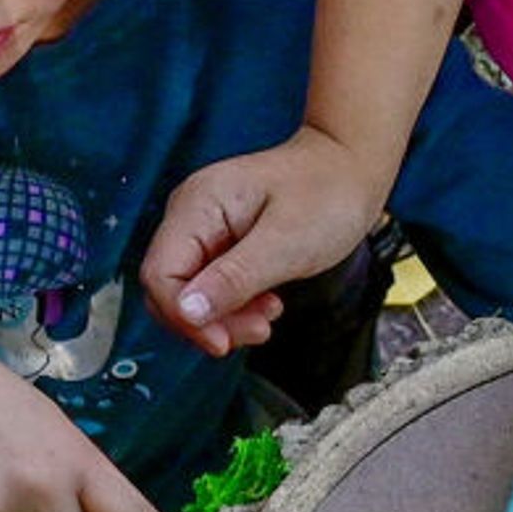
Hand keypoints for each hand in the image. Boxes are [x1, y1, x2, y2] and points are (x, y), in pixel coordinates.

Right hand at [138, 129, 387, 357]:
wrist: (351, 170)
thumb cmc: (327, 193)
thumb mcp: (285, 243)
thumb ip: (233, 279)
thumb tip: (187, 312)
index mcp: (198, 205)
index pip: (160, 273)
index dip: (184, 315)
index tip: (221, 341)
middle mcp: (191, 215)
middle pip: (170, 287)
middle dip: (207, 321)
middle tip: (256, 330)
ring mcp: (204, 229)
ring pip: (190, 293)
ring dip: (225, 317)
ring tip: (268, 316)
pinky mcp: (220, 243)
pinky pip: (211, 286)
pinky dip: (235, 306)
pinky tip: (266, 303)